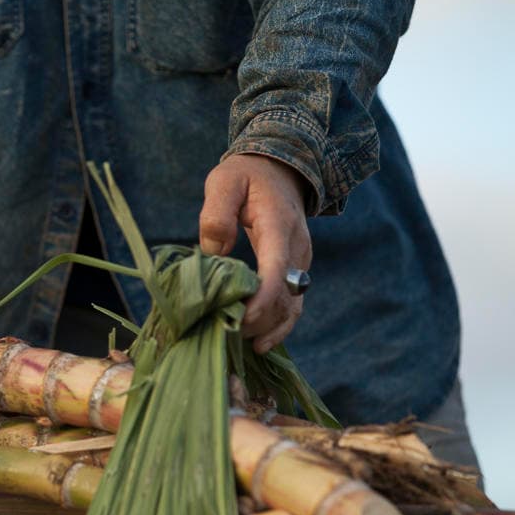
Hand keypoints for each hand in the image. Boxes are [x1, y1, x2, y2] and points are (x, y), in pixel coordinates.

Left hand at [198, 153, 312, 353]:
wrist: (280, 168)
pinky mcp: (295, 270)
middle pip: (287, 295)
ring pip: (293, 305)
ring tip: (242, 346)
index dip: (262, 301)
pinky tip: (259, 343)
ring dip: (270, 329)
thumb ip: (217, 212)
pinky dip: (278, 326)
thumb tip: (214, 249)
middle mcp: (297, 248)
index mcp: (280, 226)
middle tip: (227, 335)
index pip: (277, 271)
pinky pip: (292, 304)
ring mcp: (300, 261)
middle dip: (260, 320)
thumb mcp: (224, 181)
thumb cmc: (246, 175)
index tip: (240, 321)